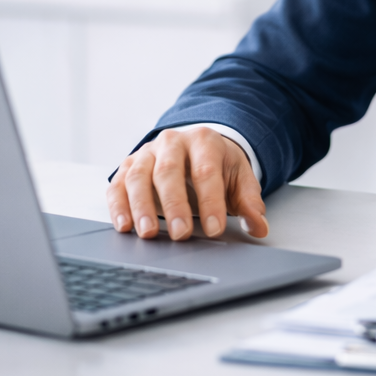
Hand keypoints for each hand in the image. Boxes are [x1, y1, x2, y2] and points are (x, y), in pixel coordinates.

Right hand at [106, 128, 267, 241]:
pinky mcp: (127, 166)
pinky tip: (125, 226)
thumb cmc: (217, 165)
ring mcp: (147, 153)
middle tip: (181, 233)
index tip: (214, 229)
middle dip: (174, 205)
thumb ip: (249, 201)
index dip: (210, 201)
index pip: (206, 170)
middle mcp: (172, 142)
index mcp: (204, 141)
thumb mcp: (239, 178)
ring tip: (148, 234)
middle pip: (169, 171)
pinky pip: (117, 185)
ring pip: (139, 176)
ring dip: (141, 206)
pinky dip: (118, 206)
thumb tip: (258, 227)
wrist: (196, 146)